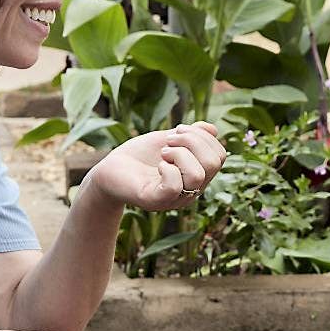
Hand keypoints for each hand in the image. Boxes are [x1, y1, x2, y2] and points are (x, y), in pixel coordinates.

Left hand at [87, 122, 226, 210]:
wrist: (110, 170)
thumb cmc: (139, 156)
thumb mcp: (169, 140)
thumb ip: (191, 135)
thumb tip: (212, 128)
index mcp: (198, 176)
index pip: (220, 155)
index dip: (203, 136)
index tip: (178, 130)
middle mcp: (191, 190)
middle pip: (214, 163)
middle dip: (193, 141)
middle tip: (169, 140)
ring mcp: (174, 198)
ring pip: (198, 175)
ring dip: (179, 153)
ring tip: (163, 152)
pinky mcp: (154, 201)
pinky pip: (174, 187)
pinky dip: (168, 169)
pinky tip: (158, 164)